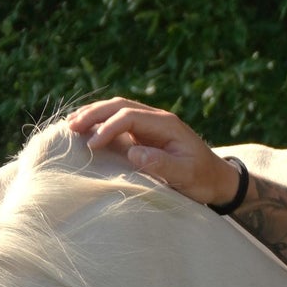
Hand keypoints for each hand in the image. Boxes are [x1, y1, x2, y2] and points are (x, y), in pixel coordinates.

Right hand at [66, 97, 239, 206]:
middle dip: (94, 114)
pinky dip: (100, 123)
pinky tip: (84, 129)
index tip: (93, 145)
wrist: (216, 179)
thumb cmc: (202, 180)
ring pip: (117, 109)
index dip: (108, 128)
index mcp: (167, 124)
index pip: (130, 116)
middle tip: (71, 128)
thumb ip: (162, 164)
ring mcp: (150, 125)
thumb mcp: (186, 175)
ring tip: (70, 125)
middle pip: (120, 106)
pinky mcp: (144, 134)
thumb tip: (133, 153)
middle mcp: (157, 119)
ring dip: (94, 115)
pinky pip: (118, 122)